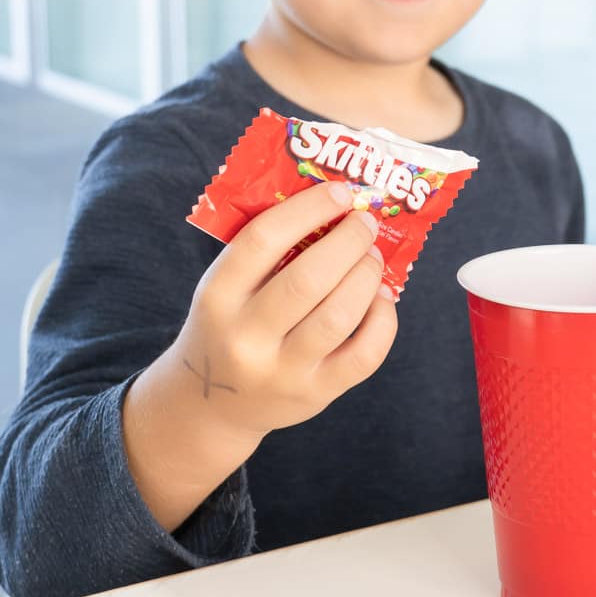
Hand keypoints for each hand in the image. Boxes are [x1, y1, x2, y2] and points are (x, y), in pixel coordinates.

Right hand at [168, 181, 397, 449]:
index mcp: (217, 296)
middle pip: (309, 279)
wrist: (211, 404)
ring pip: (339, 316)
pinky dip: (383, 320)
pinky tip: (382, 298)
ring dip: (366, 276)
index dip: (309, 209)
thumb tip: (333, 203)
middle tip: (365, 223)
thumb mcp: (225, 286)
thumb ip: (264, 251)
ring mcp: (281, 371)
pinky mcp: (314, 395)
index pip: (264, 239)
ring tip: (373, 257)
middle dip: (349, 241)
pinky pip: (363, 355)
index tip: (340, 191)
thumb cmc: (228, 324)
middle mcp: (246, 337)